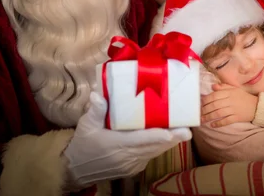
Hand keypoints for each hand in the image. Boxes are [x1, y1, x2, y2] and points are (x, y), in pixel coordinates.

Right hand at [63, 92, 191, 187]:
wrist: (75, 170)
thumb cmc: (82, 145)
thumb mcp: (85, 126)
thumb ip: (95, 110)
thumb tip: (99, 94)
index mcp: (116, 145)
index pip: (141, 141)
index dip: (159, 136)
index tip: (175, 132)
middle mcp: (128, 157)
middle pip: (155, 147)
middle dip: (173, 138)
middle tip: (188, 128)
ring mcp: (133, 164)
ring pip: (156, 152)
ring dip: (169, 142)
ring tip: (184, 130)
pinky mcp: (135, 168)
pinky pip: (151, 156)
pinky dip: (160, 147)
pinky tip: (169, 137)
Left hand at [201, 83, 257, 127]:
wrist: (257, 106)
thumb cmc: (244, 97)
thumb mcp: (235, 89)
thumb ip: (224, 87)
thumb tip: (213, 86)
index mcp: (229, 92)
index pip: (215, 95)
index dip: (206, 100)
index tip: (200, 103)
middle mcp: (231, 100)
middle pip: (215, 105)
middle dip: (205, 109)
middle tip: (199, 113)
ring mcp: (234, 109)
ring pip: (219, 113)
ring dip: (209, 117)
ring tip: (202, 120)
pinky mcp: (237, 118)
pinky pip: (226, 121)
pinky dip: (219, 123)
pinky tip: (212, 125)